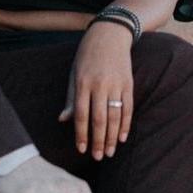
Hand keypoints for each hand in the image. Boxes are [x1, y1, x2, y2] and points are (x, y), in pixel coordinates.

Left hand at [59, 20, 133, 159]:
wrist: (109, 35)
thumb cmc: (87, 57)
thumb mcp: (74, 74)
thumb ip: (71, 98)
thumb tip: (64, 120)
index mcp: (83, 83)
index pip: (81, 115)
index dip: (81, 134)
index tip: (82, 149)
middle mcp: (100, 85)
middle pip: (99, 119)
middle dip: (98, 141)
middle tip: (98, 157)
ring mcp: (116, 84)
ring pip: (115, 116)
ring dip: (113, 137)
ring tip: (110, 152)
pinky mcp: (128, 83)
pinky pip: (128, 108)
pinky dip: (126, 124)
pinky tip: (123, 137)